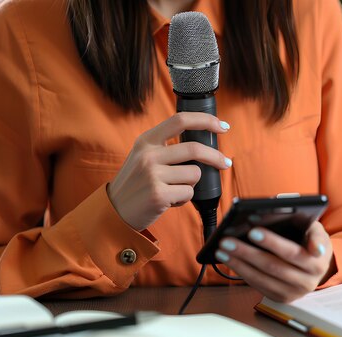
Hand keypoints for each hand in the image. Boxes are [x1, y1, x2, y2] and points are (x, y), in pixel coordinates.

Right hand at [107, 112, 230, 230]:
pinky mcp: (159, 194)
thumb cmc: (137, 184)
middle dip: (216, 156)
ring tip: (175, 189)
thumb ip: (166, 147)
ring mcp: (152, 175)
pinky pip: (189, 192)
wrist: (115, 211)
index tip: (223, 126)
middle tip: (225, 163)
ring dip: (191, 184)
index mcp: (146, 140)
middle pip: (195, 148)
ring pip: (194, 174)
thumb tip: (205, 145)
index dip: (205, 120)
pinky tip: (170, 200)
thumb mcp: (144, 157)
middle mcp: (148, 155)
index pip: (180, 120)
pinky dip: (184, 198)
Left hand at [215, 221, 335, 301]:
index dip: (273, 243)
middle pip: (272, 266)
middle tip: (228, 240)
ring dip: (239, 263)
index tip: (252, 231)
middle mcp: (307, 282)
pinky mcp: (281, 298)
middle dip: (247, 252)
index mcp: (318, 263)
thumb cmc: (311, 241)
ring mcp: (293, 293)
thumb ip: (311, 230)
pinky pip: (258, 285)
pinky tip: (230, 260)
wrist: (316, 266)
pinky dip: (242, 272)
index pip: (292, 252)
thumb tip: (304, 236)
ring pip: (261, 278)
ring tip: (222, 249)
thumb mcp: (316, 231)